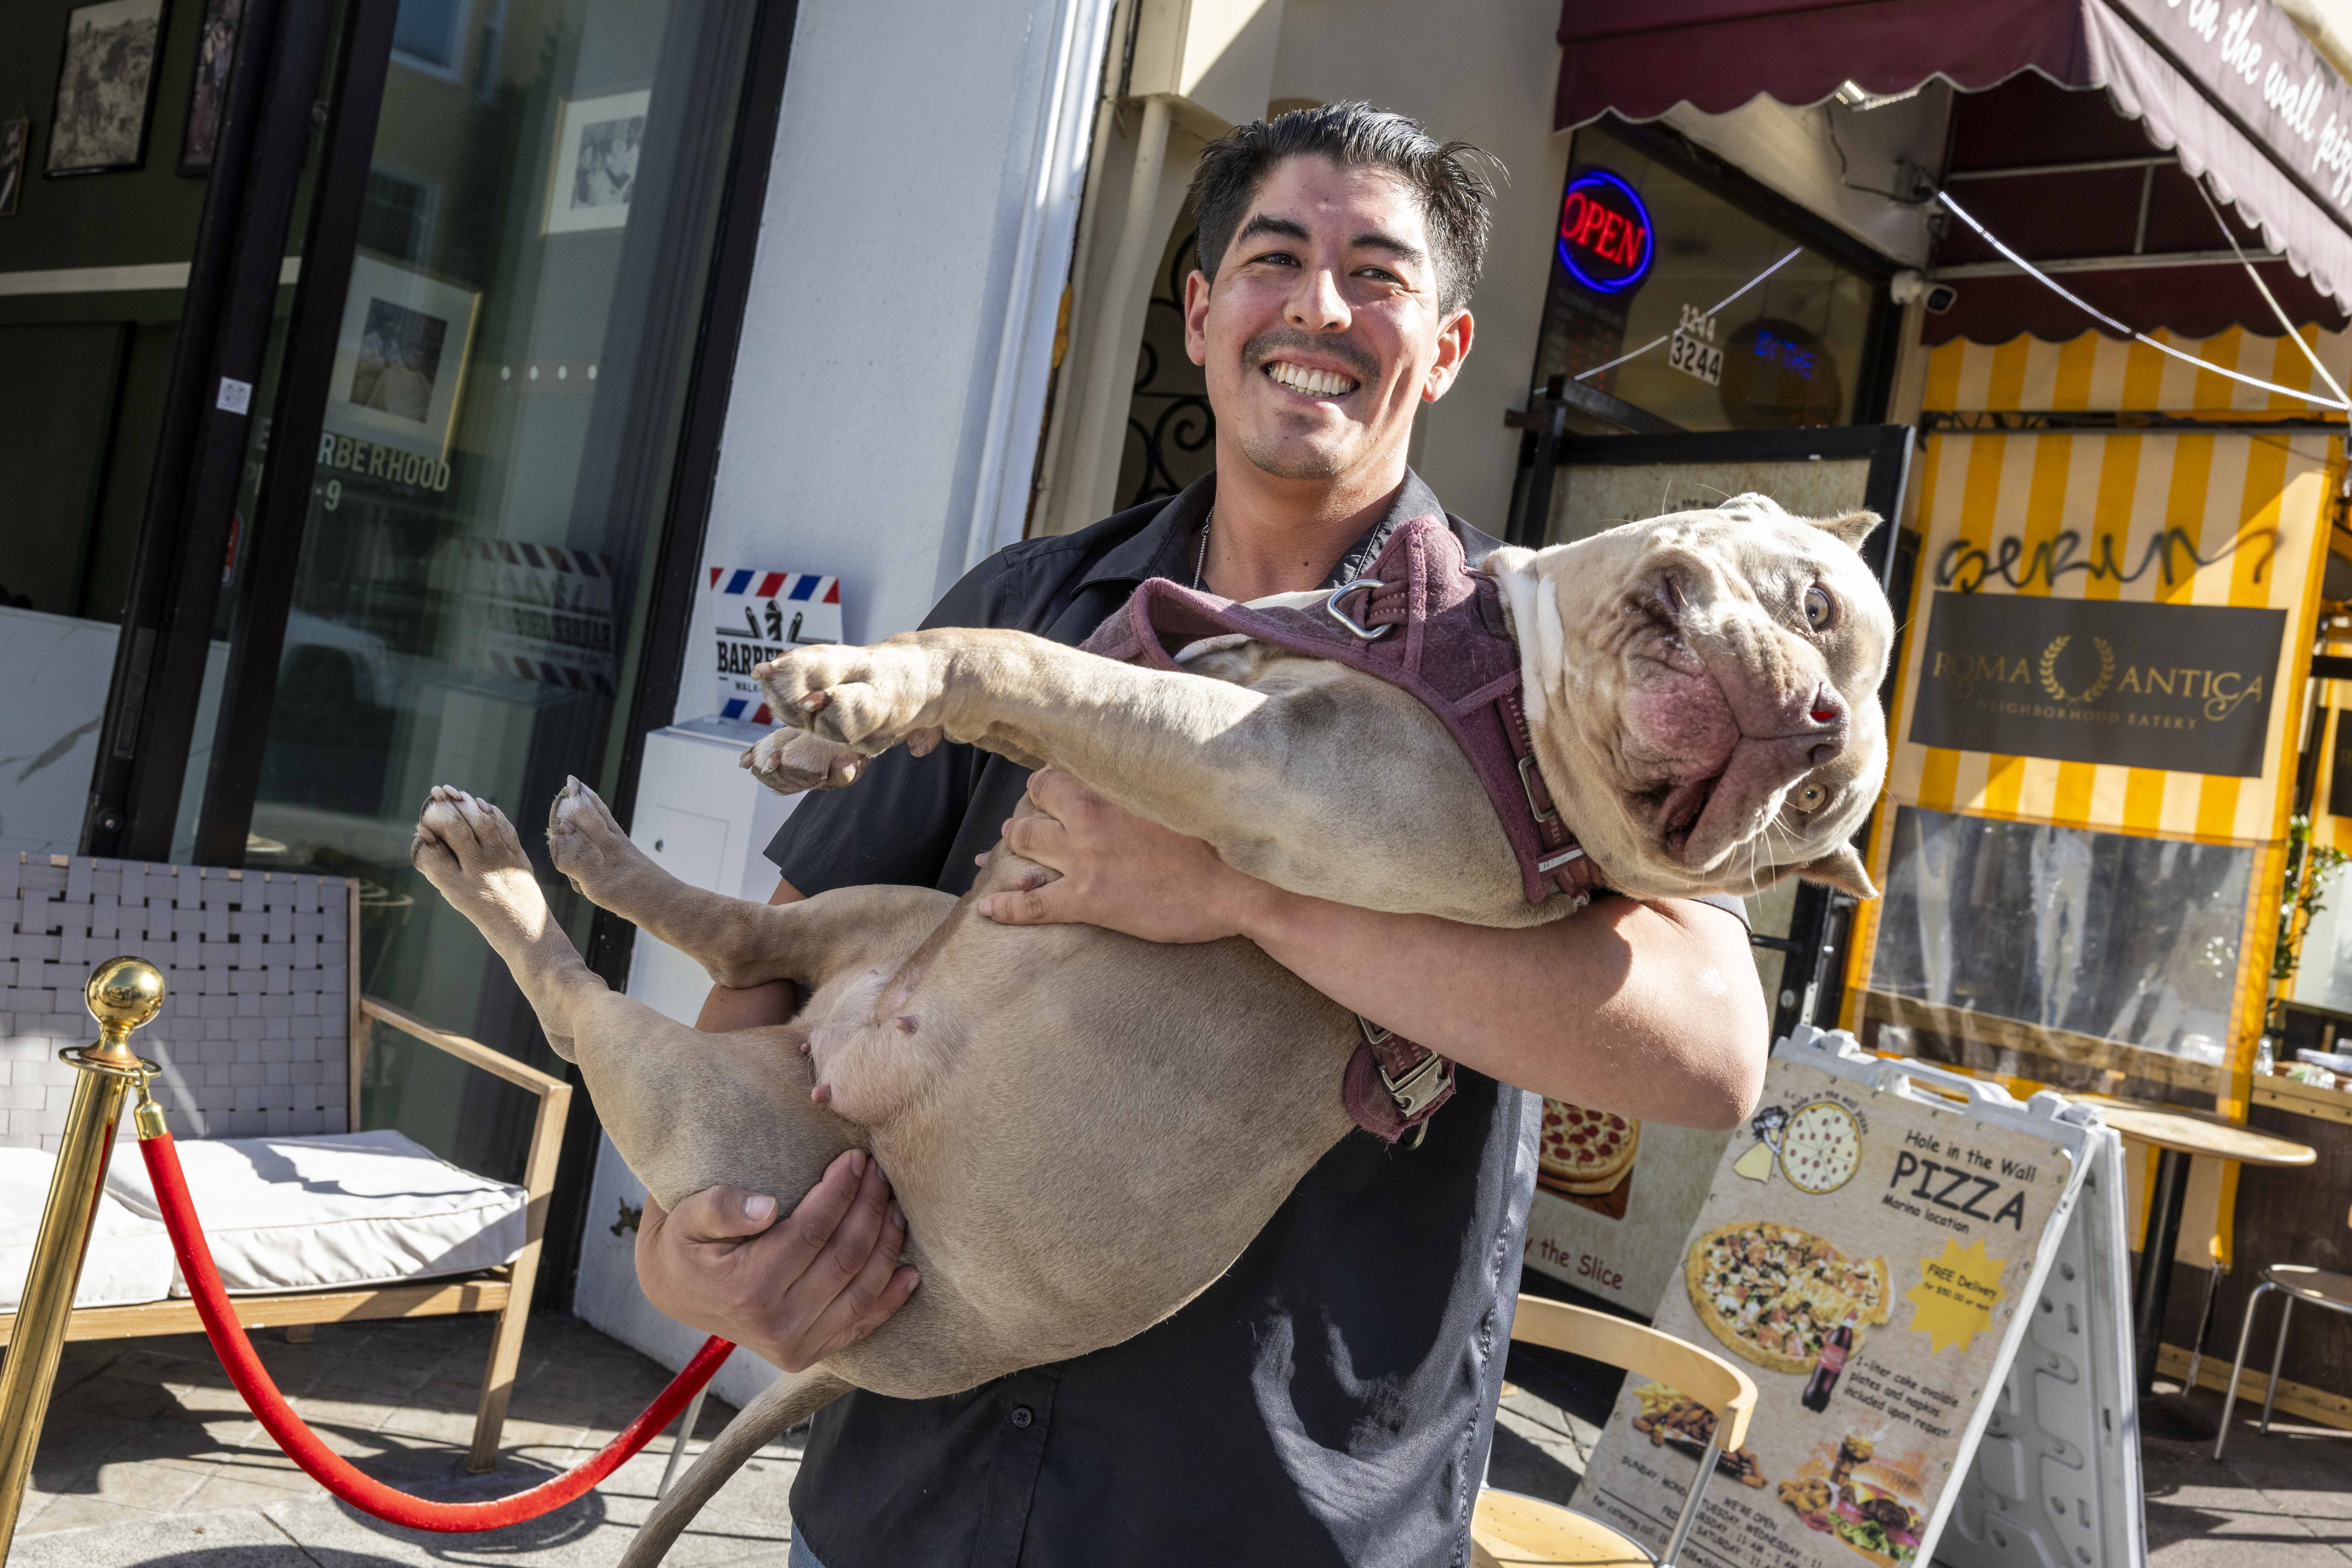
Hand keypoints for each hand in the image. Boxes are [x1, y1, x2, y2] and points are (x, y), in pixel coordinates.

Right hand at [635, 1149, 917, 1372]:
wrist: (673, 1290)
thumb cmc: (683, 1243)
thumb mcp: (685, 1216)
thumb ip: (720, 1207)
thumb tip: (766, 1207)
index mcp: (748, 1288)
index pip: (813, 1231)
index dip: (840, 1191)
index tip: (855, 1158)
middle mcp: (776, 1325)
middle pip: (845, 1258)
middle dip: (869, 1207)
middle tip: (879, 1172)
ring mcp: (795, 1346)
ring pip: (862, 1290)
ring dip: (886, 1244)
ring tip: (894, 1205)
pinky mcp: (809, 1354)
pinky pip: (861, 1324)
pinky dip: (890, 1299)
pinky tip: (909, 1270)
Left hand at [976, 769, 1276, 942]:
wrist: (1239, 886)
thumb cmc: (1221, 837)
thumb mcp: (1187, 790)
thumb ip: (1156, 775)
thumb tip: (1156, 759)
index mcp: (1116, 783)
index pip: (1066, 768)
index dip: (1053, 777)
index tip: (1049, 783)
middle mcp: (1091, 815)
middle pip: (1038, 801)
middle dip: (1028, 809)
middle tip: (1023, 819)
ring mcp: (1083, 858)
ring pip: (1025, 843)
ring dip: (1011, 844)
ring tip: (1001, 849)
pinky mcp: (1086, 900)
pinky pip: (1031, 903)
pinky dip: (1004, 906)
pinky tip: (986, 908)